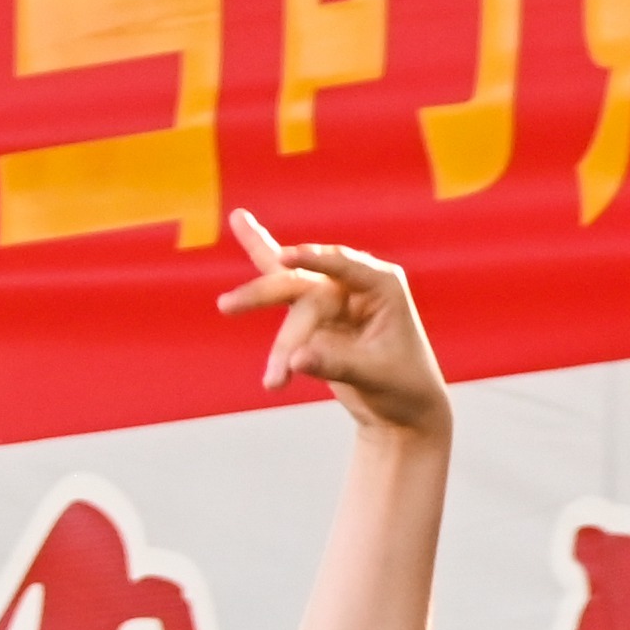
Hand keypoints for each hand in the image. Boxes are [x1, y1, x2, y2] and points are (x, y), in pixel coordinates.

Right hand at [218, 212, 444, 431]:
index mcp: (382, 285)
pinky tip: (240, 220)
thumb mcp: (374, 375)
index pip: (343, 265)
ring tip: (272, 385)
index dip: (313, 261)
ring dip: (278, 344)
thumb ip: (335, 364)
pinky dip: (261, 272)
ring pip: (288, 303)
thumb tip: (295, 359)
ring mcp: (333, 299)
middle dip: (266, 295)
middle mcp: (355, 285)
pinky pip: (284, 294)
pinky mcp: (315, 316)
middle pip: (302, 283)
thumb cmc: (402, 386)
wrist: (402, 409)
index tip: (283, 259)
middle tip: (227, 306)